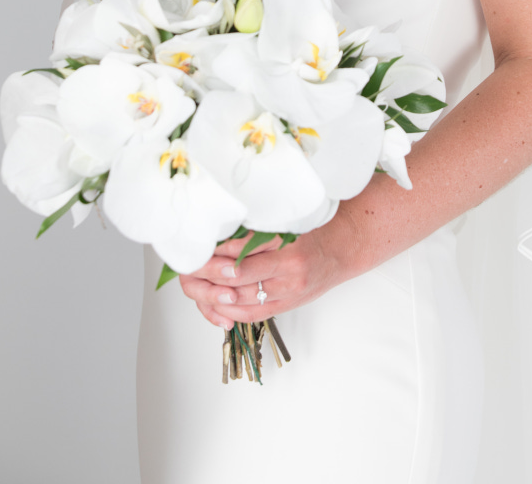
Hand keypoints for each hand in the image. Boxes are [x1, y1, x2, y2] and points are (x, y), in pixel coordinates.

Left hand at [178, 225, 347, 329]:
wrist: (344, 248)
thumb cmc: (314, 228)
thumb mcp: (288, 218)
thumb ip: (259, 225)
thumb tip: (221, 227)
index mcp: (287, 240)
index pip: (241, 248)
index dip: (215, 250)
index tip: (197, 245)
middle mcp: (288, 266)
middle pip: (237, 276)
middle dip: (207, 273)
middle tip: (187, 266)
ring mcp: (288, 290)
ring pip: (241, 298)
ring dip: (213, 293)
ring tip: (193, 283)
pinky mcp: (287, 305)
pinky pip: (252, 314)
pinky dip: (229, 311)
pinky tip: (214, 303)